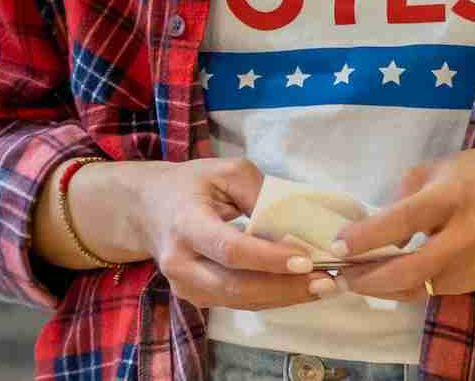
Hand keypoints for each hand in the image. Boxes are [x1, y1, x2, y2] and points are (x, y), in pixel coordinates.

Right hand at [81, 157, 337, 310]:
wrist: (148, 209)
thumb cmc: (192, 185)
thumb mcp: (226, 172)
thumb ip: (260, 193)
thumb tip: (294, 222)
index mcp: (186, 224)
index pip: (230, 249)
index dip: (268, 258)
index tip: (306, 260)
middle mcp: (181, 263)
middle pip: (235, 286)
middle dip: (284, 287)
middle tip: (326, 281)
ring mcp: (185, 286)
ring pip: (239, 301)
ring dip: (284, 298)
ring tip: (323, 287)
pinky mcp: (196, 297)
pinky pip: (238, 303)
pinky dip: (272, 298)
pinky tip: (301, 289)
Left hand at [328, 148, 474, 301]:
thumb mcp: (444, 166)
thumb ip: (408, 192)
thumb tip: (381, 225)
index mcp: (454, 196)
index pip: (403, 221)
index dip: (366, 237)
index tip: (337, 245)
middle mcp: (467, 233)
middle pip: (410, 270)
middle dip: (369, 279)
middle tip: (340, 278)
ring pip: (419, 288)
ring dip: (384, 288)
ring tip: (358, 281)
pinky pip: (435, 289)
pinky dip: (409, 286)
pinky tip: (392, 279)